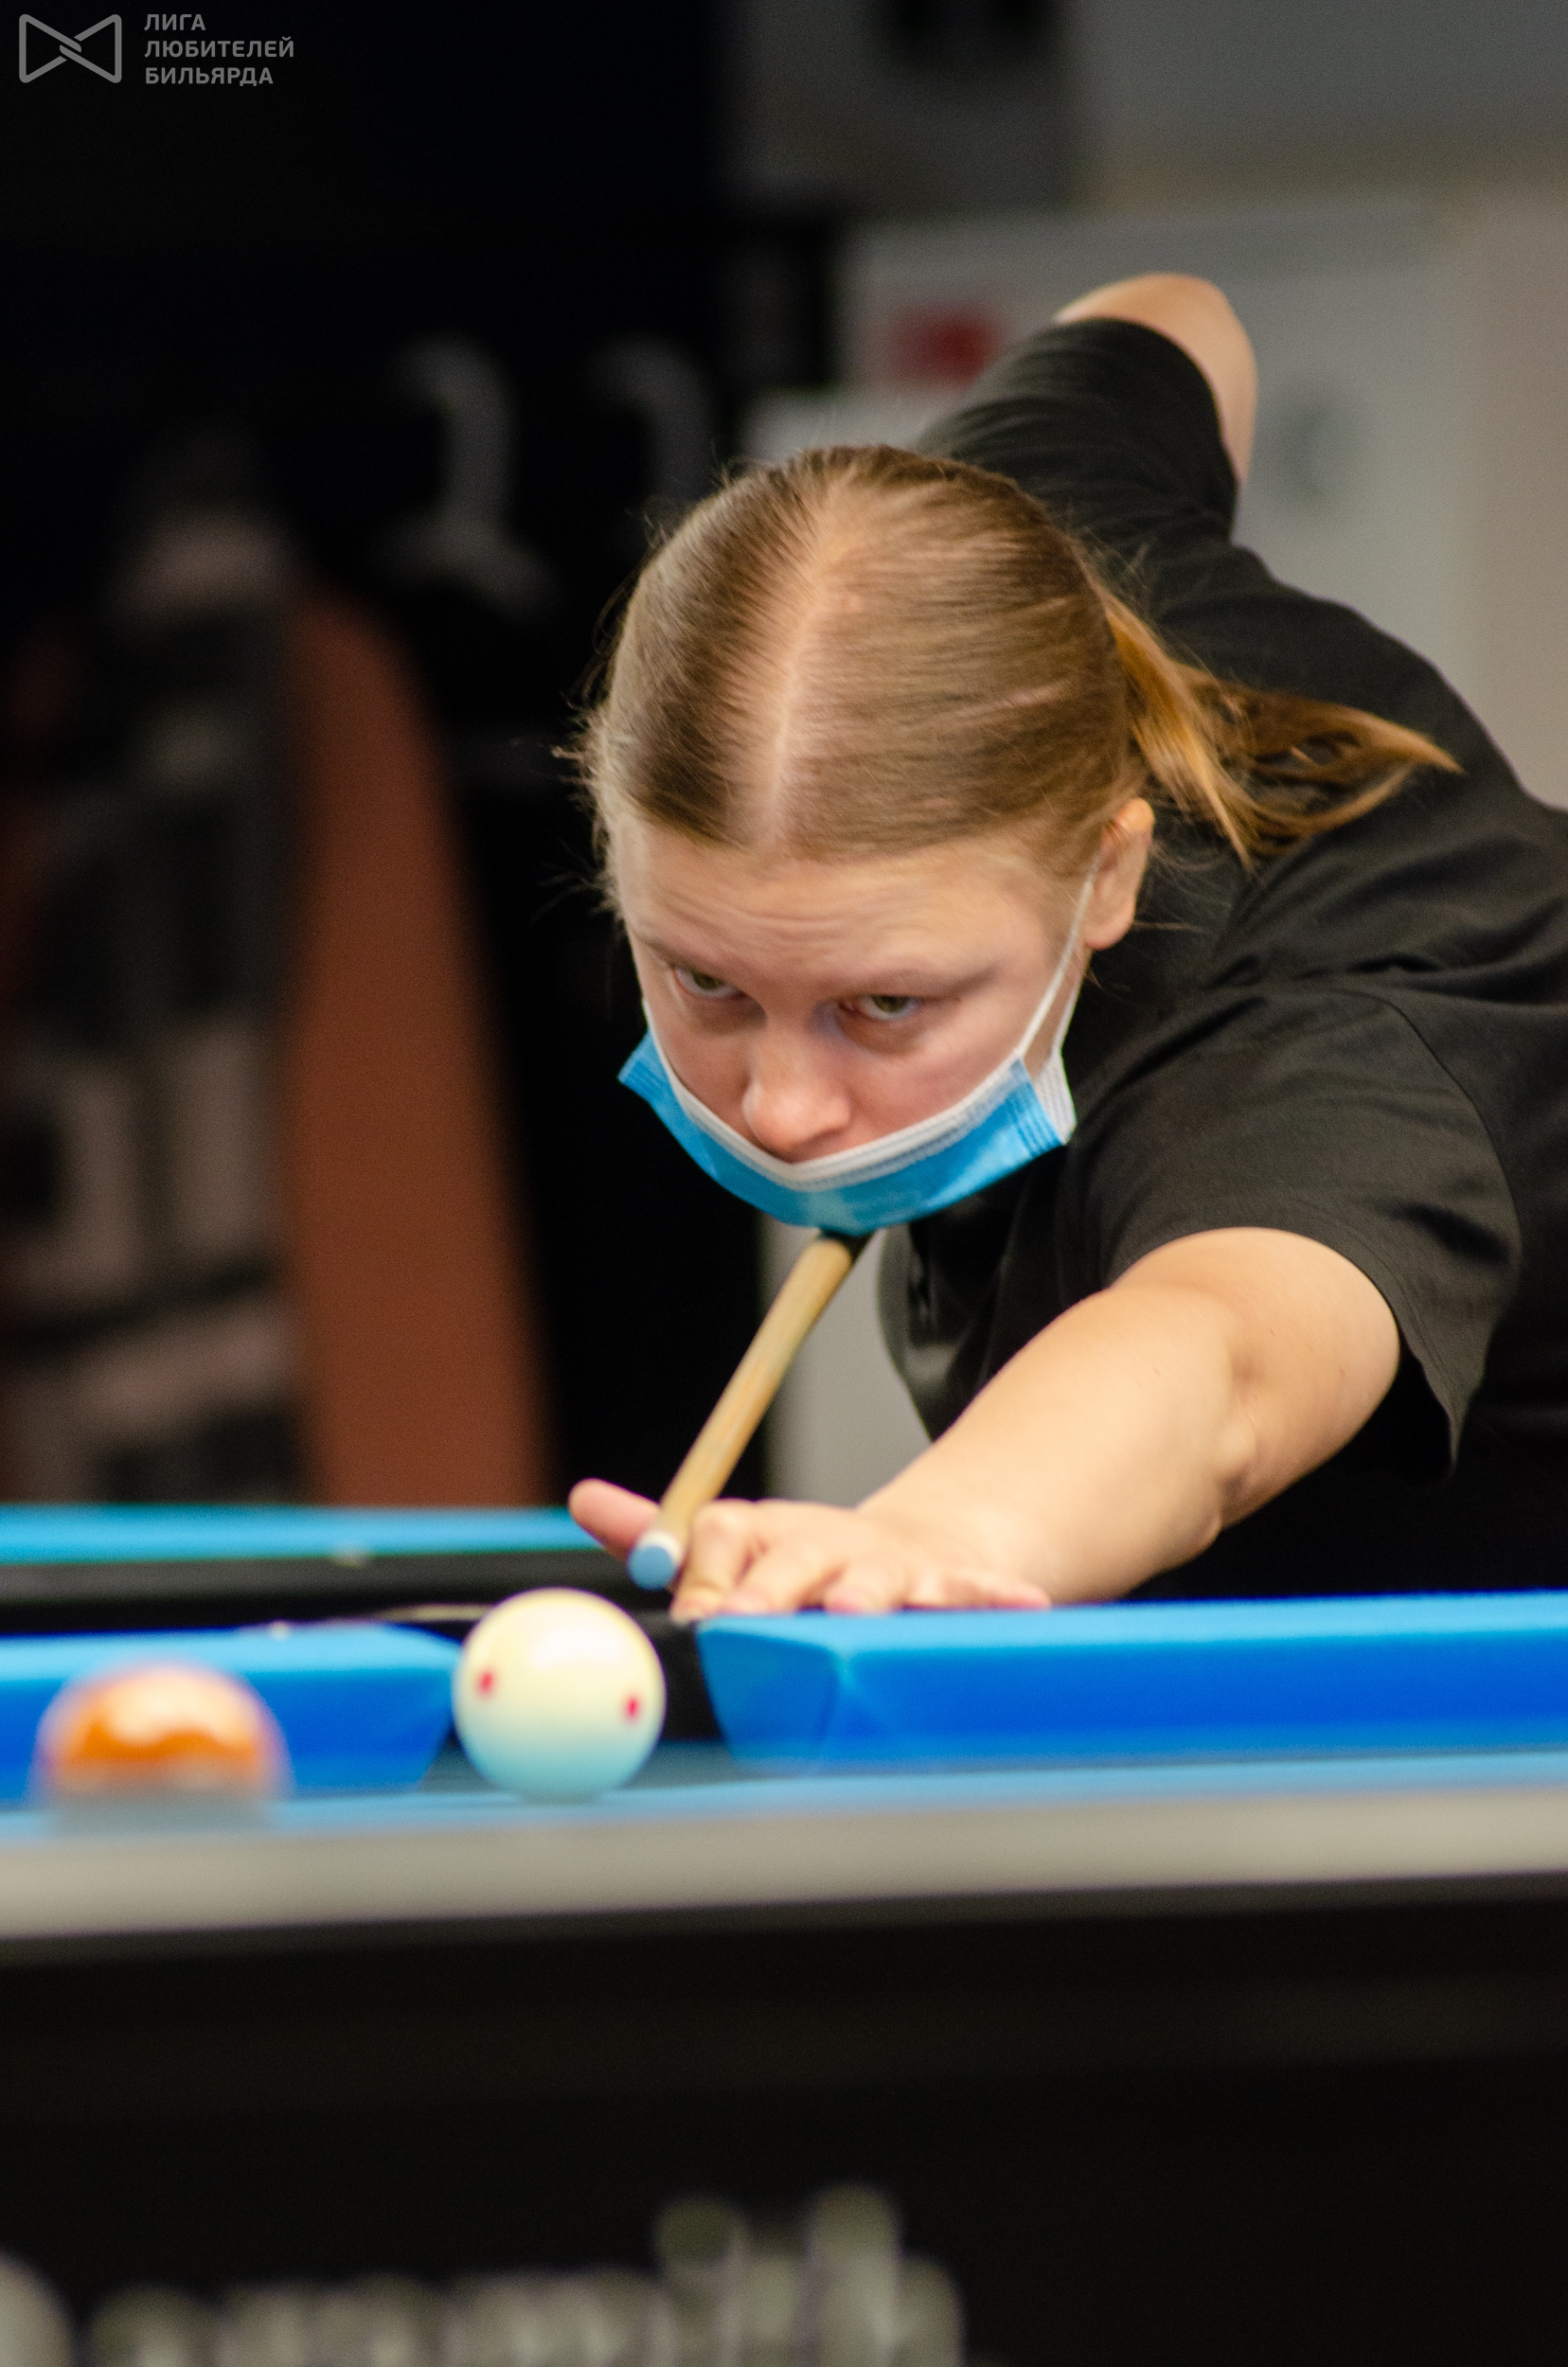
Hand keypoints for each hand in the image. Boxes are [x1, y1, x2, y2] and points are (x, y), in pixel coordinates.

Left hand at [567, 1478, 1049, 1621]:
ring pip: (876, 1581)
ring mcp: (892, 1566)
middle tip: (743, 1621)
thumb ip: (663, 1534)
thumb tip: (584, 1498)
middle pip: (794, 1561)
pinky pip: (978, 1593)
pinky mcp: (955, 1586)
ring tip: (854, 1613)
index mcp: (766, 1531)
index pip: (721, 1534)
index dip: (703, 1571)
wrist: (924, 1543)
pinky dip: (999, 1597)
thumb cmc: (811, 1561)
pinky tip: (1025, 1605)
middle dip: (771, 1592)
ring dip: (865, 1597)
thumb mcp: (738, 1540)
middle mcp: (826, 1543)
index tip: (689, 1611)